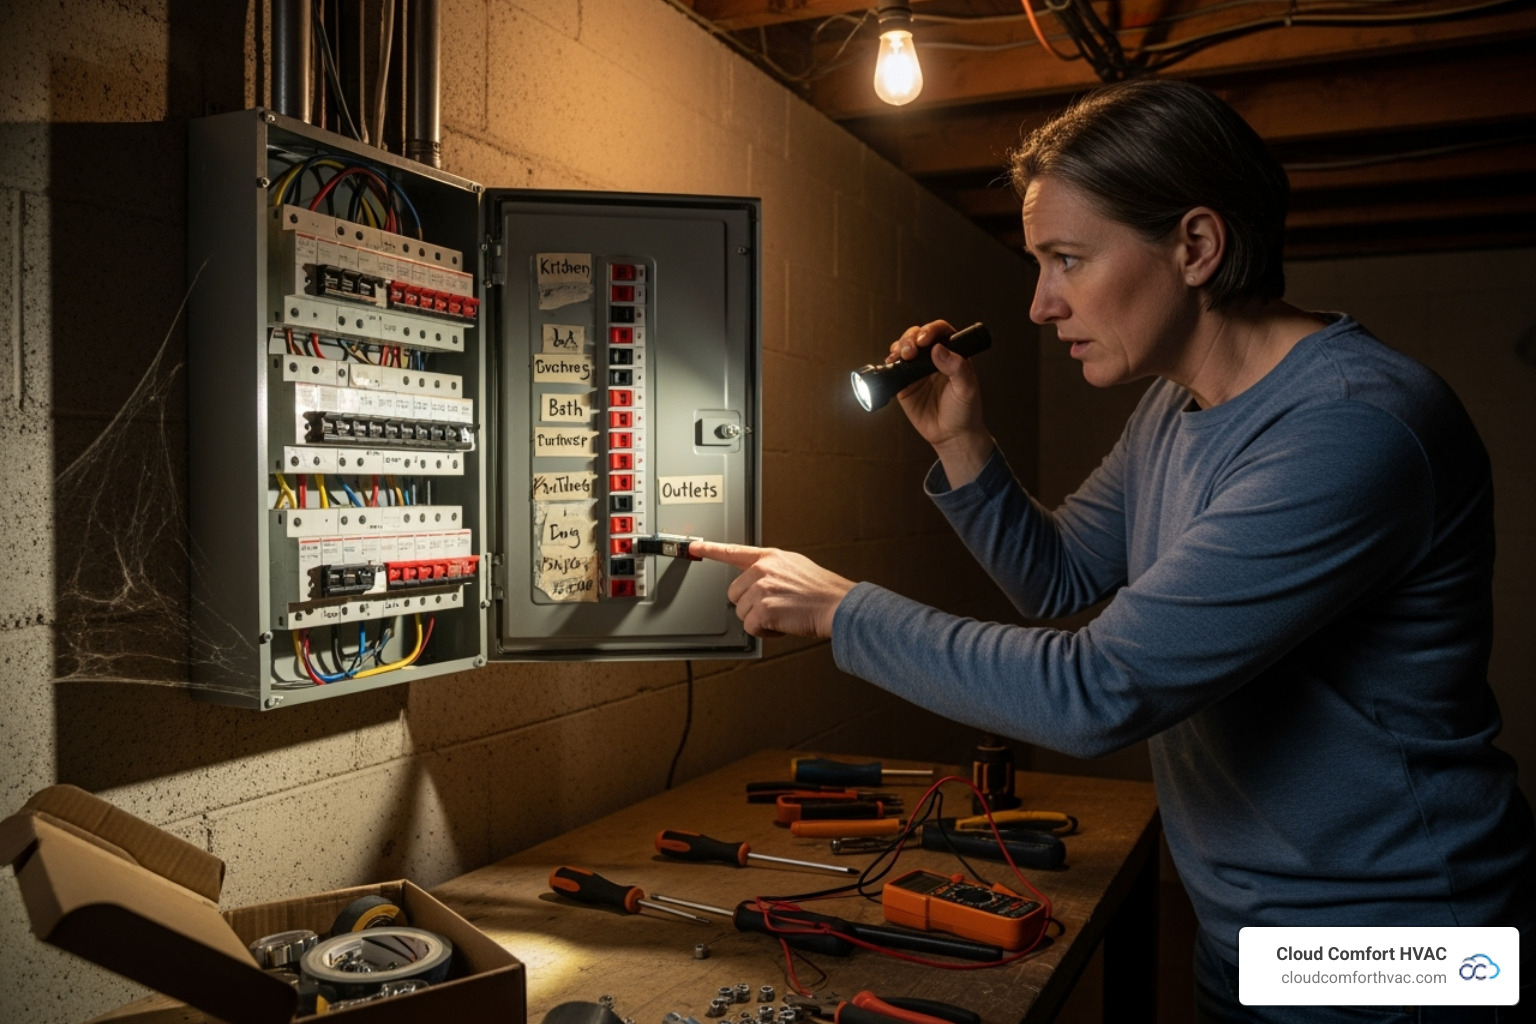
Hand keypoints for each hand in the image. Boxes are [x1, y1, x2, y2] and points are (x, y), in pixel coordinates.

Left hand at [689, 541, 854, 638]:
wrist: (837, 605)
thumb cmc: (822, 591)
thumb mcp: (796, 567)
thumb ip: (773, 570)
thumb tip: (758, 580)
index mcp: (770, 557)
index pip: (734, 551)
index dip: (711, 549)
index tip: (696, 547)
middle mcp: (762, 570)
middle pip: (734, 593)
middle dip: (750, 605)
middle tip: (774, 607)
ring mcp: (761, 589)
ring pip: (741, 612)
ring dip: (759, 620)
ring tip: (783, 615)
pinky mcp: (762, 609)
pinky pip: (750, 627)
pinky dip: (764, 632)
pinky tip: (781, 625)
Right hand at [887, 320, 993, 486]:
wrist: (952, 436)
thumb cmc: (965, 412)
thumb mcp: (967, 389)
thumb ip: (957, 367)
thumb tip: (939, 349)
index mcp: (952, 355)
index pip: (940, 332)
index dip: (931, 330)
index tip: (925, 340)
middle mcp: (933, 359)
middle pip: (918, 336)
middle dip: (910, 338)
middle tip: (910, 351)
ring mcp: (918, 371)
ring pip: (904, 348)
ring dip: (899, 347)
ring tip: (901, 356)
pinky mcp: (905, 384)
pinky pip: (894, 369)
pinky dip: (890, 363)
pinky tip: (891, 364)